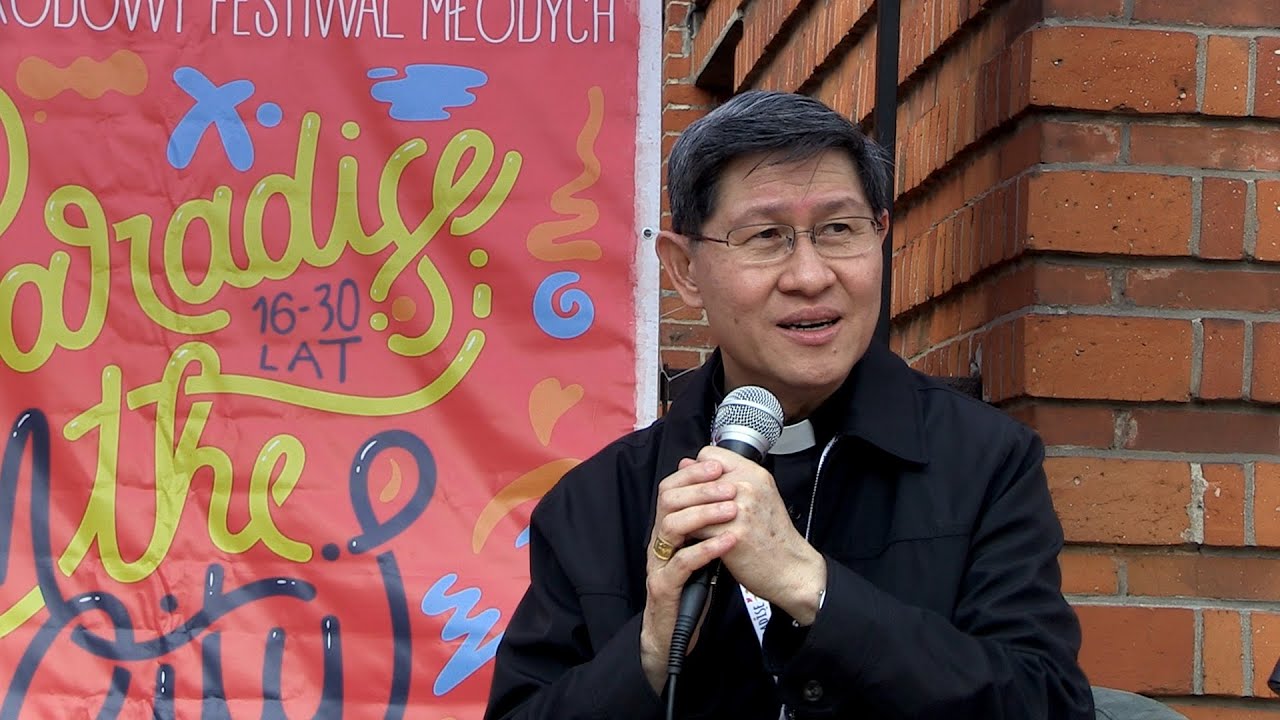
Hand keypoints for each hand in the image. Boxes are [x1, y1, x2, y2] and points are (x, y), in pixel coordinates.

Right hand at [639, 457, 739, 691]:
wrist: (674, 634)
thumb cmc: (690, 589)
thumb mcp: (699, 549)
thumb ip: (704, 523)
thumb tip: (720, 489)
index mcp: (665, 530)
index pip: (670, 488)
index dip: (692, 474)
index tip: (719, 467)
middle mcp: (658, 542)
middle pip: (668, 500)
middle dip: (700, 489)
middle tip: (730, 486)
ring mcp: (657, 564)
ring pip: (671, 526)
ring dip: (704, 514)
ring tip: (732, 510)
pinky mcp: (664, 587)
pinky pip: (682, 563)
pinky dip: (706, 548)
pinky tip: (729, 541)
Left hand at [692, 446, 826, 624]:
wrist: (790, 568)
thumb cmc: (773, 536)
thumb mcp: (757, 497)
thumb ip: (725, 478)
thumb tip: (687, 464)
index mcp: (754, 474)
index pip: (708, 455)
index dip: (698, 470)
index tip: (698, 486)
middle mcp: (748, 486)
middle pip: (696, 478)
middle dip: (687, 495)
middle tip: (688, 510)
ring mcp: (740, 508)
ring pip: (692, 502)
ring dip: (686, 515)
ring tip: (690, 525)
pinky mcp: (732, 532)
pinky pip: (695, 527)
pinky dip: (691, 535)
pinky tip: (696, 540)